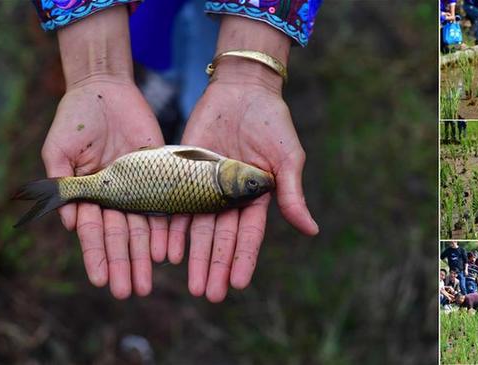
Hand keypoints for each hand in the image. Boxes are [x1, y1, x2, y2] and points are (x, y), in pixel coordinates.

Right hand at [42, 78, 165, 298]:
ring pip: (141, 228)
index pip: (91, 231)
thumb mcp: (59, 148)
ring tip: (147, 283)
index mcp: (87, 194)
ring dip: (143, 256)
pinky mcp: (157, 174)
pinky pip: (162, 204)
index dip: (96, 256)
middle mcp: (112, 196)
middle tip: (129, 292)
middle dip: (123, 264)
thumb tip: (69, 224)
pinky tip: (167, 251)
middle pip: (118, 236)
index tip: (101, 280)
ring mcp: (135, 188)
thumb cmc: (75, 118)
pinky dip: (164, 228)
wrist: (105, 90)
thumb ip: (61, 183)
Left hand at [170, 64, 317, 302]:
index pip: (248, 235)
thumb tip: (311, 230)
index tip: (237, 284)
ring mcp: (205, 187)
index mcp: (255, 197)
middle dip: (215, 267)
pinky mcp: (184, 173)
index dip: (242, 259)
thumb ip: (291, 193)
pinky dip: (172, 228)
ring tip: (190, 284)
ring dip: (194, 257)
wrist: (241, 90)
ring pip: (198, 229)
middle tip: (209, 294)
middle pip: (221, 238)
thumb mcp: (287, 157)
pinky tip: (166, 251)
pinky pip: (176, 204)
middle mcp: (229, 197)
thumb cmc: (272, 121)